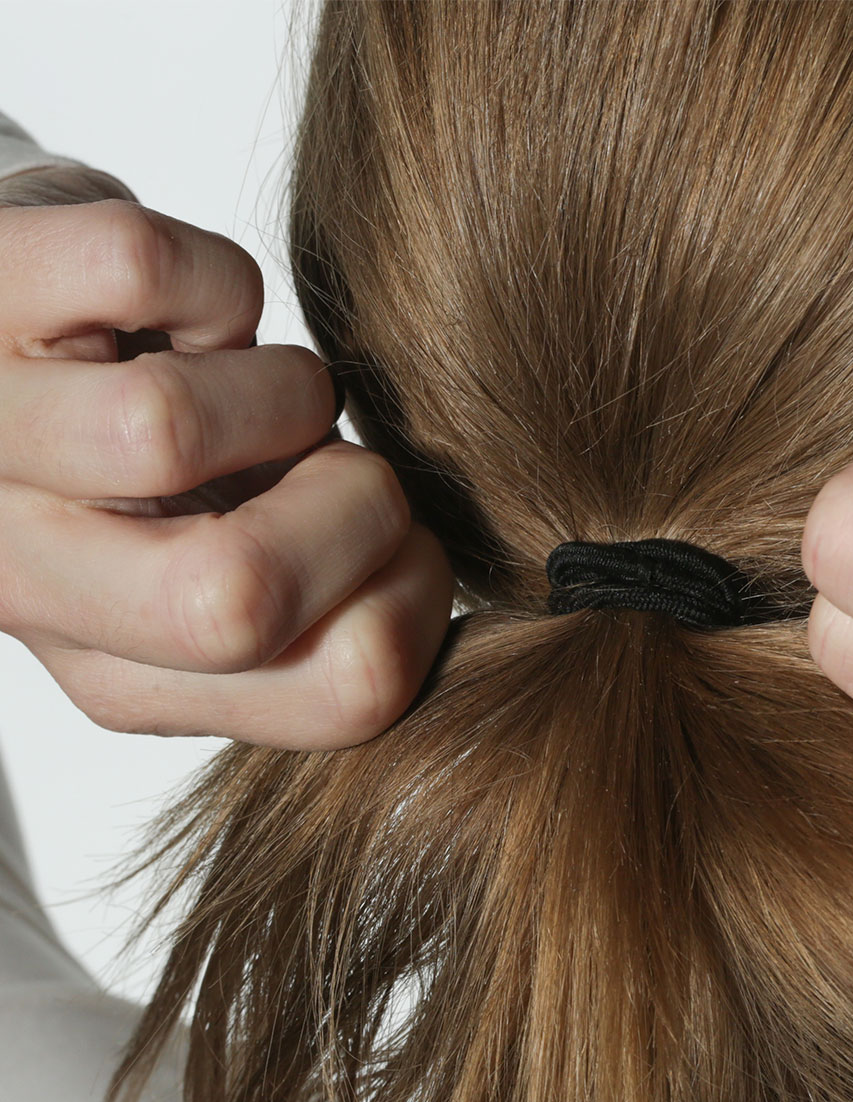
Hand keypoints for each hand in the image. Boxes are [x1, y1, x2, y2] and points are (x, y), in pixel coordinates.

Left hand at [0, 191, 452, 750]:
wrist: (31, 346)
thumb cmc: (164, 468)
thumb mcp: (247, 577)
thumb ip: (339, 611)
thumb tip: (417, 565)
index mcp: (126, 673)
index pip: (345, 691)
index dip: (423, 597)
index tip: (390, 537)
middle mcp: (25, 579)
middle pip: (238, 598)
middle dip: (358, 502)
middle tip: (324, 461)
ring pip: (166, 425)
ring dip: (281, 381)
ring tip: (248, 385)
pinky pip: (140, 269)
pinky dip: (215, 276)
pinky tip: (185, 314)